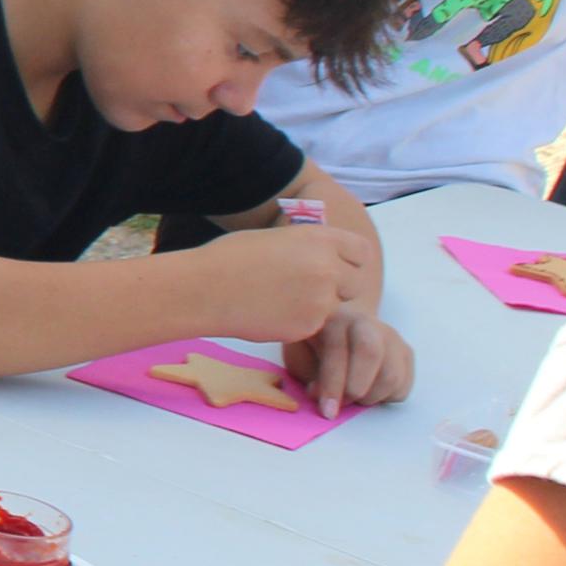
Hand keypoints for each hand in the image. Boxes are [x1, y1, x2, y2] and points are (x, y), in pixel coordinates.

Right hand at [185, 225, 364, 345]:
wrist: (203, 289)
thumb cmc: (229, 257)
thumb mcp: (277, 238)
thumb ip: (308, 247)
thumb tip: (324, 256)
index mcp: (320, 239)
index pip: (361, 252)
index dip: (348, 260)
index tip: (334, 265)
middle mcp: (328, 268)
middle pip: (356, 282)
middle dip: (338, 286)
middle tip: (307, 287)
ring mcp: (320, 301)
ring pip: (335, 307)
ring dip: (317, 306)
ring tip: (280, 300)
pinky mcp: (308, 327)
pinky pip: (314, 325)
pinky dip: (298, 321)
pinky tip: (270, 313)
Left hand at [281, 303, 413, 413]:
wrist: (339, 333)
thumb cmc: (313, 348)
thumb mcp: (301, 357)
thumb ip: (310, 375)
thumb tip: (325, 401)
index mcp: (334, 319)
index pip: (338, 351)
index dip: (332, 385)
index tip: (327, 411)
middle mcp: (366, 323)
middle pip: (371, 354)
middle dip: (357, 388)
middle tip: (344, 405)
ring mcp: (390, 337)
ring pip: (392, 376)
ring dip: (371, 397)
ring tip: (353, 399)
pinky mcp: (406, 353)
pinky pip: (403, 385)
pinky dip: (386, 399)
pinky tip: (368, 392)